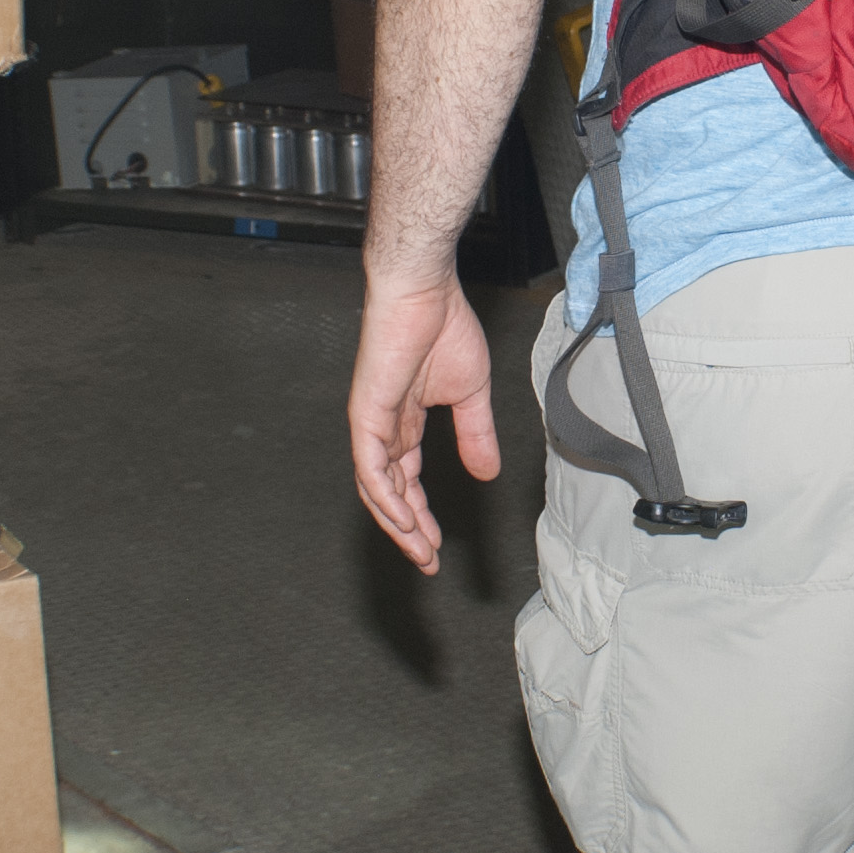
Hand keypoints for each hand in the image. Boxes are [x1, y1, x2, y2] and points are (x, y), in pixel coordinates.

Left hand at [348, 275, 500, 573]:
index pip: (406, 480)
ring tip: (420, 550)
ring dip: (398, 522)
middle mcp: (383, 428)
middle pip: (389, 492)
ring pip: (376, 488)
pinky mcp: (366, 414)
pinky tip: (402, 520)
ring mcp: (371, 423)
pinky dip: (386, 497)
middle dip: (408, 530)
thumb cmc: (444, 327)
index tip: (437, 546)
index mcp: (405, 422)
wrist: (425, 291)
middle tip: (427, 561)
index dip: (420, 515)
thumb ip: (474, 435)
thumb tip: (487, 474)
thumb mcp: (470, 394)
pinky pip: (370, 467)